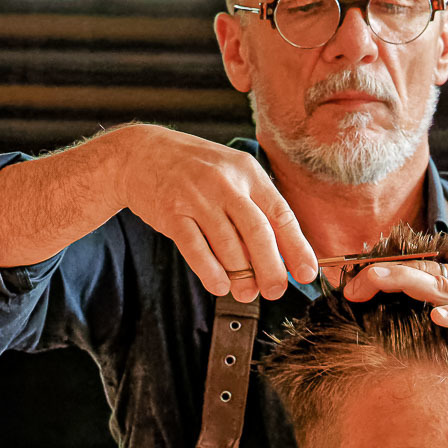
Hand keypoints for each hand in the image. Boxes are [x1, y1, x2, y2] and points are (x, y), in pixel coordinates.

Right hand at [115, 125, 317, 300]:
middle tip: (275, 291)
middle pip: (257, 232)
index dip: (297, 247)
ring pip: (227, 244)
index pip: (281, 213)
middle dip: (271, 268)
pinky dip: (210, 272)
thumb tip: (282, 255)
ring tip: (246, 293)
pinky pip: (195, 249)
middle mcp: (225, 183)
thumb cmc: (196, 171)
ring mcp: (197, 197)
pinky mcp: (171, 213)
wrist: (140, 153)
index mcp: (248, 172)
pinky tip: (220, 285)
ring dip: (241, 276)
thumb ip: (256, 208)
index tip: (307, 273)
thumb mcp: (232, 175)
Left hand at [342, 250, 447, 376]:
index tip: (350, 279)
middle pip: (419, 268)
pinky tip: (435, 317)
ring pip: (440, 284)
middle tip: (347, 286)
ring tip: (372, 283)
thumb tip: (413, 297)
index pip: (416, 262)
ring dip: (403, 284)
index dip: (382, 268)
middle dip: (380, 275)